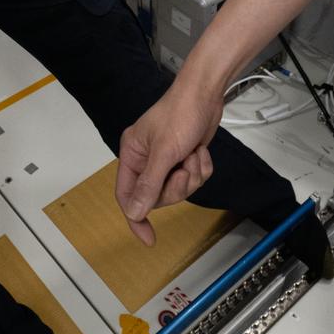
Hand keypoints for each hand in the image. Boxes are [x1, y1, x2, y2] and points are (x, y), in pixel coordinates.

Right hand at [116, 81, 223, 245]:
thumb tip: (135, 212)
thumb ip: (148, 184)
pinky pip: (194, 178)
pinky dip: (201, 168)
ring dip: (192, 175)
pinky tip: (200, 151)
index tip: (148, 239)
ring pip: (179, 188)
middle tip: (183, 170)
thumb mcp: (164, 153)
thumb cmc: (180, 113)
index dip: (136, 218)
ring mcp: (167, 160)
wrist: (205, 94)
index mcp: (132, 156)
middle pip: (157, 196)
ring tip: (193, 154)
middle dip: (176, 186)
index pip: (127, 195)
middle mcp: (146, 159)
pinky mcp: (185, 158)